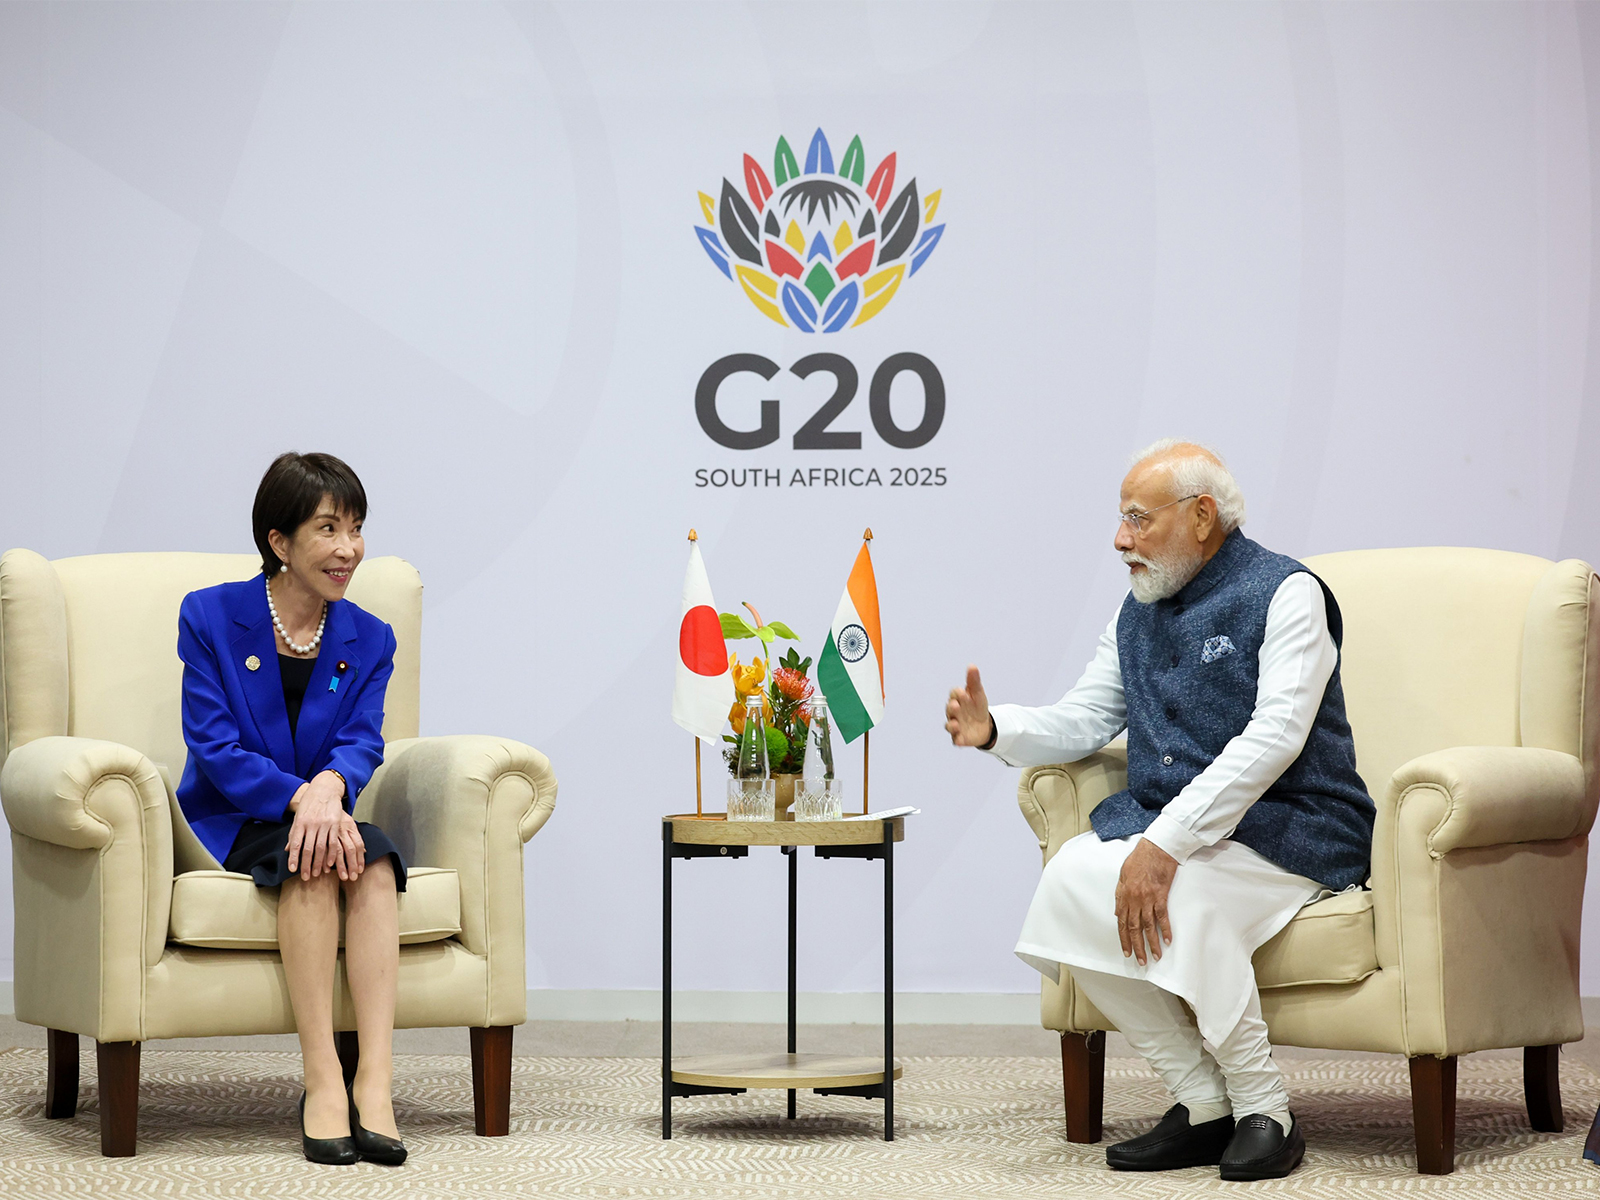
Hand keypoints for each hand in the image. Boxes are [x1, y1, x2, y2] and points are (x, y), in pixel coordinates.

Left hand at [286, 771, 361, 880]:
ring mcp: (324, 824)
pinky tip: (330, 863)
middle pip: (309, 849)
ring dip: (319, 863)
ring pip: (321, 847)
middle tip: (306, 877)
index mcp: (300, 823)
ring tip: (317, 873)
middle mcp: (312, 824)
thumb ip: (294, 834)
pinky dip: (331, 854)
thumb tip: (287, 850)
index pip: (296, 844)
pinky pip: (333, 842)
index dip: (294, 858)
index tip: (293, 869)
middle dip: (307, 865)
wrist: (324, 789)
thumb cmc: (309, 804)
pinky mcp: (335, 824)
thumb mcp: (298, 817)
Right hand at [945, 665, 991, 745]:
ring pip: (949, 726)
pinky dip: (957, 740)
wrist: (985, 725)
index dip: (957, 694)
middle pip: (949, 709)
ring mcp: (956, 725)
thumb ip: (974, 681)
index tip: (963, 692)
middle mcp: (954, 713)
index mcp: (958, 699)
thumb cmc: (977, 707)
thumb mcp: (978, 693)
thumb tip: (972, 666)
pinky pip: (956, 739)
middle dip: (952, 708)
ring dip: (951, 725)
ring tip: (955, 724)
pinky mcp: (960, 737)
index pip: (954, 694)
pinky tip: (959, 740)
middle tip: (956, 705)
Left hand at [1114, 838, 1177, 965]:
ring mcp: (1147, 899)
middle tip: (1141, 961)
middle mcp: (1134, 899)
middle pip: (1134, 928)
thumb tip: (1118, 912)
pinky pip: (1162, 917)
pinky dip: (1165, 929)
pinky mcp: (1161, 896)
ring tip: (1155, 957)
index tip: (1126, 951)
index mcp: (1124, 895)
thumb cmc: (1140, 859)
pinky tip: (1168, 940)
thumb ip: (1120, 895)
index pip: (1122, 923)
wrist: (1156, 848)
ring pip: (1148, 926)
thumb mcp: (1123, 875)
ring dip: (1152, 943)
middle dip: (1137, 947)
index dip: (1124, 939)